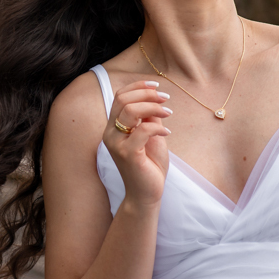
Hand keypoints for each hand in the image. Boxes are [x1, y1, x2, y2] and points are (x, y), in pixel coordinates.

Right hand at [101, 79, 171, 206]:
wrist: (146, 193)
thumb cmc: (149, 165)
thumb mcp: (150, 135)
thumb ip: (149, 118)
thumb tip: (155, 98)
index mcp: (113, 127)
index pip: (120, 96)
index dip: (138, 86)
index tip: (157, 85)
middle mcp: (110, 133)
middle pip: (123, 99)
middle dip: (147, 94)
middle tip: (166, 99)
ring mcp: (117, 144)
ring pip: (130, 111)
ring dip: (153, 107)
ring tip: (168, 113)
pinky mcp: (127, 154)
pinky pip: (143, 130)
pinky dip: (158, 127)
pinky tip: (167, 134)